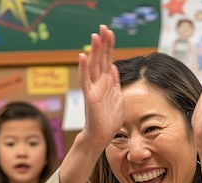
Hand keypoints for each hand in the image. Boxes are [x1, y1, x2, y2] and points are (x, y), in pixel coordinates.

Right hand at [78, 25, 123, 149]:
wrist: (101, 136)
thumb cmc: (109, 121)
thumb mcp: (117, 99)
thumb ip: (115, 83)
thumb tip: (114, 68)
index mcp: (107, 83)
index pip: (108, 60)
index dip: (109, 47)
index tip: (110, 32)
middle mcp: (99, 83)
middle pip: (101, 59)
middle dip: (103, 44)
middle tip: (103, 27)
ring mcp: (93, 89)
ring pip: (93, 66)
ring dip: (94, 51)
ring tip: (95, 36)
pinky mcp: (89, 97)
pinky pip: (85, 81)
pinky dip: (83, 68)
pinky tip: (83, 56)